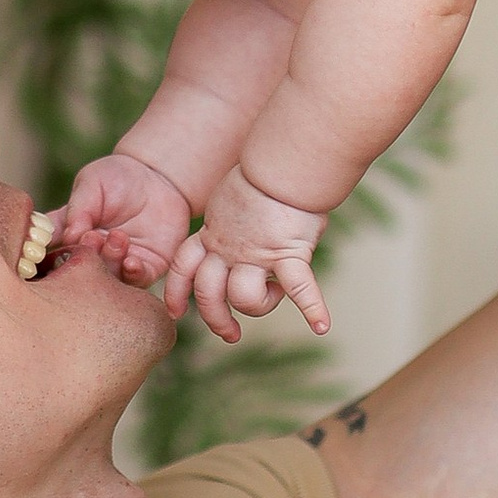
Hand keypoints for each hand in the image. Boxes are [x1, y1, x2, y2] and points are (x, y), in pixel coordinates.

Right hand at [62, 149, 193, 286]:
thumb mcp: (91, 183)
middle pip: (83, 269)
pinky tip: (131, 261)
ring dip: (110, 261)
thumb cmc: (117, 176)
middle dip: (88, 256)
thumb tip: (67, 237)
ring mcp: (119, 263)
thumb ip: (78, 209)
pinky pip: (138, 280)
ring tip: (117, 237)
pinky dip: (133, 274)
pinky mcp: (147, 267)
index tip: (61, 241)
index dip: (53, 251)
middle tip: (93, 237)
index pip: (54, 250)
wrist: (158, 176)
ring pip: (109, 278)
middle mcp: (94, 254)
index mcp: (73, 236)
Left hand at [163, 165, 331, 344]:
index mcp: (213, 234)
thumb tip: (239, 230)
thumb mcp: (231, 201)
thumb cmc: (265, 175)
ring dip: (259, 306)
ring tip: (274, 296)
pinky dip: (314, 308)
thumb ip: (230, 223)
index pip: (182, 267)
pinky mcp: (288, 254)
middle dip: (216, 319)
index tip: (177, 312)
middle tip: (229, 334)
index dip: (176, 292)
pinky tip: (322, 326)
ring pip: (243, 297)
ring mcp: (256, 254)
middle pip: (208, 294)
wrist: (280, 164)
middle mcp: (228, 249)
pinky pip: (299, 288)